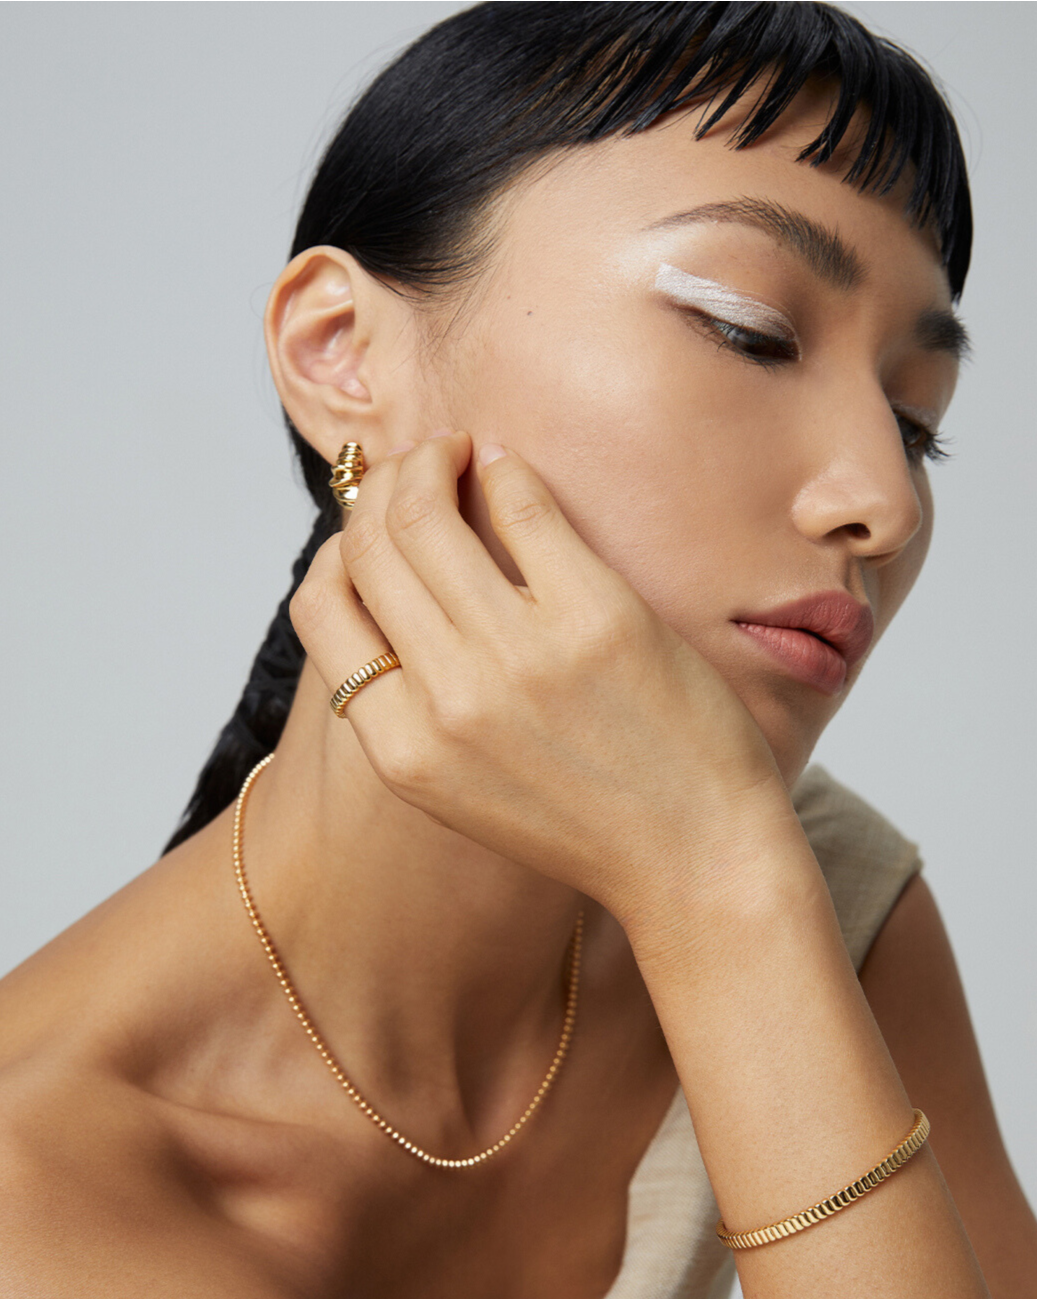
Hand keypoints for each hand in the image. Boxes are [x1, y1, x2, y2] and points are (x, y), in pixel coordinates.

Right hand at [291, 430, 790, 924]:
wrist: (695, 860)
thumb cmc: (584, 821)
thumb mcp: (461, 790)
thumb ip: (411, 707)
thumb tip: (386, 590)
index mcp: (402, 748)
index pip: (321, 608)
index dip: (337, 547)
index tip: (371, 525)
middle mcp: (447, 699)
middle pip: (368, 546)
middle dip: (380, 486)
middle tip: (415, 466)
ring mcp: (519, 655)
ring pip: (426, 513)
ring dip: (432, 461)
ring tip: (456, 453)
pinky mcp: (596, 616)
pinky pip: (522, 505)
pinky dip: (505, 471)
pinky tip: (509, 469)